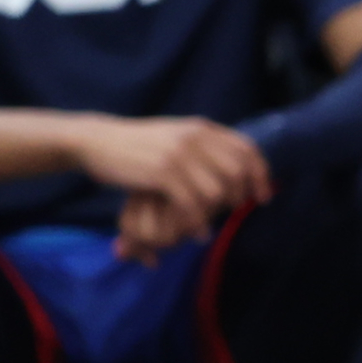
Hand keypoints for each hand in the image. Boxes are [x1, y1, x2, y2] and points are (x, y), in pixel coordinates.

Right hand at [77, 114, 269, 258]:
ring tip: (206, 223)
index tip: (262, 198)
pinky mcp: (162, 172)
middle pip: (237, 173)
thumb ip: (204, 148)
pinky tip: (195, 233)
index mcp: (201, 128)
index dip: (261, 175)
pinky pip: (192, 205)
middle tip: (227, 213)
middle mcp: (194, 138)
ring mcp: (178, 154)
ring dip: (215, 214)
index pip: (247, 150)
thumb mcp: (175, 137)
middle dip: (238, 198)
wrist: (98, 141)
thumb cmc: (138, 146)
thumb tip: (237, 169)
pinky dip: (197, 223)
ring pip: (217, 192)